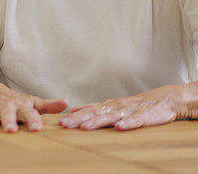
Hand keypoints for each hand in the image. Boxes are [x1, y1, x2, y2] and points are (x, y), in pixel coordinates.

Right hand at [0, 89, 66, 131]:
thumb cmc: (14, 102)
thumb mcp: (30, 102)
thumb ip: (47, 106)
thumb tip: (67, 103)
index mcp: (20, 105)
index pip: (29, 112)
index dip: (33, 119)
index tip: (37, 128)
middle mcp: (5, 105)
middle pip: (7, 113)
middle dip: (8, 121)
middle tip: (10, 130)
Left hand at [59, 85, 192, 130]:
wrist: (165, 99)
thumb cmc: (137, 104)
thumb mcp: (114, 105)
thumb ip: (95, 108)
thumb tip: (75, 109)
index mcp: (108, 105)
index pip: (88, 111)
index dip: (74, 117)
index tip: (60, 122)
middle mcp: (116, 107)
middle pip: (95, 114)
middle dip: (79, 119)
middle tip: (66, 125)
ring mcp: (130, 111)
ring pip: (112, 117)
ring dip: (98, 122)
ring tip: (85, 127)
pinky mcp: (145, 116)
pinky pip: (136, 120)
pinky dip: (127, 123)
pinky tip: (119, 127)